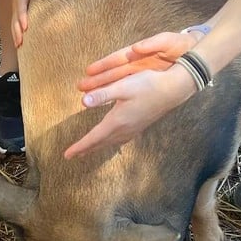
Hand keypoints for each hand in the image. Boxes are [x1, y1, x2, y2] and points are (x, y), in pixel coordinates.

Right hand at [10, 0, 38, 47]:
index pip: (21, 9)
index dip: (23, 18)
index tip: (25, 27)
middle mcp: (16, 7)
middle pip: (15, 21)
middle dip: (18, 32)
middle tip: (20, 43)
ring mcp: (15, 12)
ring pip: (14, 26)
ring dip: (16, 36)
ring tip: (19, 47)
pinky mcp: (16, 15)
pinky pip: (14, 27)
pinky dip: (16, 36)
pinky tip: (19, 45)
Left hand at [64, 66, 195, 157]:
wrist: (173, 90)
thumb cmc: (148, 85)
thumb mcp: (123, 87)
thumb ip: (102, 95)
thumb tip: (82, 102)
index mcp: (117, 121)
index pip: (93, 138)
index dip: (80, 146)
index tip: (67, 154)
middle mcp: (125, 128)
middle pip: (101, 142)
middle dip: (87, 148)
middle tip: (74, 154)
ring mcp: (134, 128)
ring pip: (111, 142)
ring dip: (99, 145)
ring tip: (89, 148)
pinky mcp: (140, 125)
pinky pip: (121, 139)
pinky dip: (112, 141)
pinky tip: (114, 138)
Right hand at [77, 31, 196, 90]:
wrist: (194, 52)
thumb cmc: (180, 44)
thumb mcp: (168, 40)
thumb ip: (153, 43)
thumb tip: (135, 48)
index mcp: (139, 55)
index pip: (117, 59)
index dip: (103, 64)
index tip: (89, 70)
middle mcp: (136, 64)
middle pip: (114, 73)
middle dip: (98, 80)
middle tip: (80, 86)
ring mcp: (140, 74)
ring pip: (118, 83)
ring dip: (103, 89)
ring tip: (87, 97)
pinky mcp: (147, 82)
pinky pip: (129, 91)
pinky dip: (117, 97)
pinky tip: (108, 105)